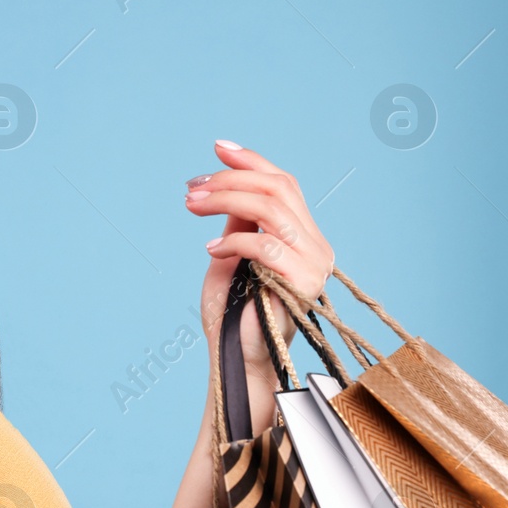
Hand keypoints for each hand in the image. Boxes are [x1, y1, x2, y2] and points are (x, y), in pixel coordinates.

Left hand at [186, 140, 334, 392]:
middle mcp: (316, 245)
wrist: (236, 360)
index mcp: (303, 236)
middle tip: (191, 188)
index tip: (218, 148)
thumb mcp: (230, 257)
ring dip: (225, 200)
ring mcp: (315, 264)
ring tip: (191, 205)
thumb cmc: (232, 314)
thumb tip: (228, 188)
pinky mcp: (303, 283)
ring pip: (271, 209)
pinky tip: (210, 252)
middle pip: (278, 189)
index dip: (252, 161)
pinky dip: (233, 242)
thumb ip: (236, 225)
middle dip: (229, 180)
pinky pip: (266, 246)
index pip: (285, 184)